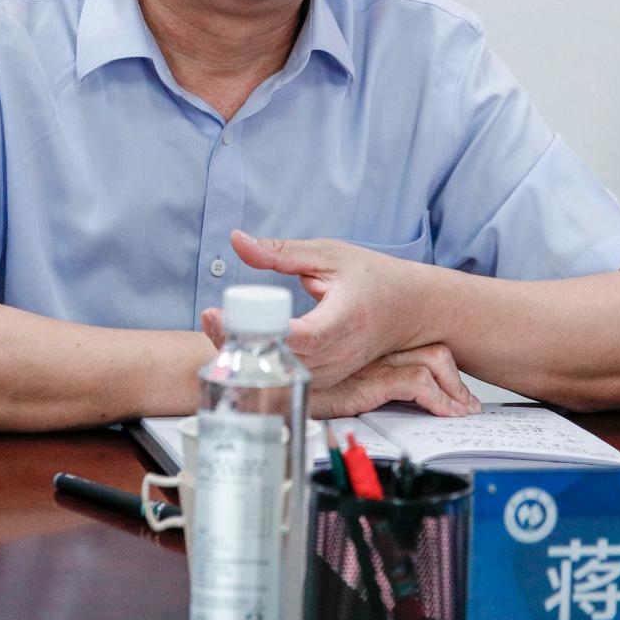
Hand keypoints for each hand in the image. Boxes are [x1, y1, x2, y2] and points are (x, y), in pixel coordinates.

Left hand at [207, 229, 430, 388]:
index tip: (225, 314)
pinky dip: (262, 365)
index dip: (264, 331)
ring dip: (247, 357)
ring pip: (282, 376)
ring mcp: (336, 371)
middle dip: (241, 343)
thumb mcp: (328, 254)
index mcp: (345, 317)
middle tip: (209, 318)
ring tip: (217, 329)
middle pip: (284, 360)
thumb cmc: (371, 277)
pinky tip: (241, 345)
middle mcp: (342, 352)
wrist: (410, 309)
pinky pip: (289, 379)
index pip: (304, 335)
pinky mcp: (329, 379)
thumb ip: (281, 252)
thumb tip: (237, 240)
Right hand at [309, 343, 481, 418]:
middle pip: (432, 348)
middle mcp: (374, 346)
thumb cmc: (306, 392)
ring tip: (461, 411)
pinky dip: (440, 400)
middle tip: (466, 404)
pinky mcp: (371, 380)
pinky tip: (445, 413)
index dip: (444, 365)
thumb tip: (403, 403)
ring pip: (432, 360)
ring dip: (453, 391)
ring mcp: (373, 361)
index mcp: (370, 344)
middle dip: (456, 379)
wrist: (277, 396)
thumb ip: (366, 383)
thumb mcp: (341, 385)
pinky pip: (418, 383)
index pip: (418, 342)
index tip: (456, 390)